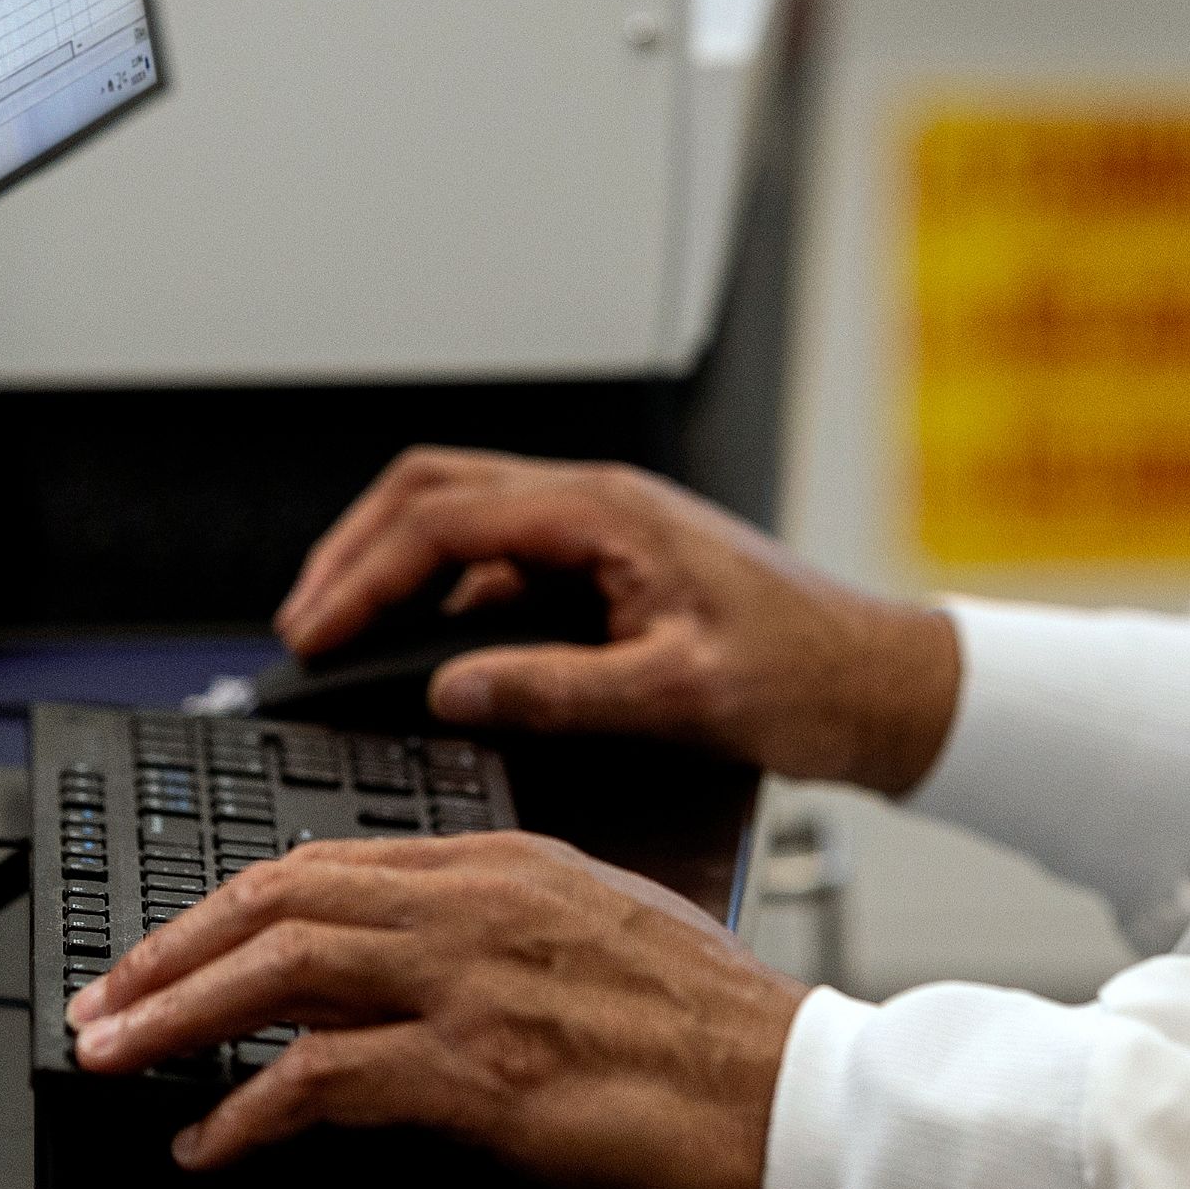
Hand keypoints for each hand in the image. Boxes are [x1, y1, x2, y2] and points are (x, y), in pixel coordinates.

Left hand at [65, 831, 804, 1188]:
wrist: (790, 1090)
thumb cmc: (707, 1024)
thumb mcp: (593, 926)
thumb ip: (491, 923)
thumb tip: (393, 954)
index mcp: (500, 861)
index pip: (324, 862)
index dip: (223, 906)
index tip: (164, 946)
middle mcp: (476, 902)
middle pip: (277, 901)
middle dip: (168, 952)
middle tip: (101, 1001)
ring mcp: (475, 982)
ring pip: (279, 971)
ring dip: (177, 1016)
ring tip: (115, 1058)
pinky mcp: (480, 1070)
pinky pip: (323, 1079)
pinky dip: (247, 1109)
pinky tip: (210, 1140)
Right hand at [275, 451, 964, 792]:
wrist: (883, 685)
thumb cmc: (805, 677)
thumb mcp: (674, 694)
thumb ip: (555, 689)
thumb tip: (452, 690)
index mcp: (605, 512)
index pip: (444, 518)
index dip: (365, 575)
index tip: (315, 631)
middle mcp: (598, 503)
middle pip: (435, 493)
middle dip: (357, 552)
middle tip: (306, 623)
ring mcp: (603, 530)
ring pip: (465, 519)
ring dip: (397, 566)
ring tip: (344, 632)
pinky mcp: (612, 567)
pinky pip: (504, 562)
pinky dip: (448, 595)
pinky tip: (431, 656)